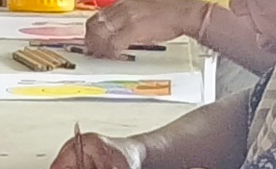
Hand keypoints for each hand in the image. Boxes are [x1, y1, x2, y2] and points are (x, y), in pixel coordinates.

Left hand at [78, 0, 201, 57]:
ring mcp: (127, 18)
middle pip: (96, 24)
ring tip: (100, 55)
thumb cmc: (170, 11)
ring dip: (98, 47)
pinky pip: (114, 44)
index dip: (92, 29)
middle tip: (92, 50)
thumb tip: (120, 28)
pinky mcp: (134, 30)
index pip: (100, 15)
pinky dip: (111, 52)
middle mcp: (123, 8)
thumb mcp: (144, 8)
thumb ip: (129, 15)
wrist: (183, 13)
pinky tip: (113, 56)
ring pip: (102, 34)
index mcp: (125, 2)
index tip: (92, 38)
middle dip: (91, 39)